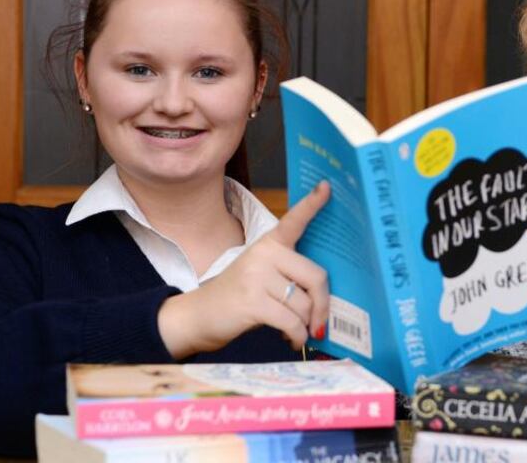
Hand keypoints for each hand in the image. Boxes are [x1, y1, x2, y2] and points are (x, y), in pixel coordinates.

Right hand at [158, 182, 331, 358]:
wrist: (199, 315)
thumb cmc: (240, 296)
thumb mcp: (263, 276)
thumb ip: (290, 276)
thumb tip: (326, 301)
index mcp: (269, 243)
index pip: (295, 220)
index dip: (313, 204)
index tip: (327, 186)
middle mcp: (265, 254)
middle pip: (316, 277)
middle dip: (324, 305)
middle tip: (320, 322)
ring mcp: (257, 276)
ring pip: (304, 304)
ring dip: (307, 325)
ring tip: (298, 331)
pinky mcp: (252, 301)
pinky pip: (291, 321)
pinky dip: (296, 335)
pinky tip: (291, 340)